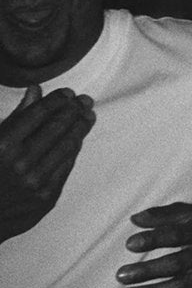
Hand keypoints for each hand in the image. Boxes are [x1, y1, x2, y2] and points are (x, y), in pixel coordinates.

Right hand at [0, 84, 95, 241]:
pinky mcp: (47, 197)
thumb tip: (36, 90)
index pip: (39, 114)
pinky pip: (66, 165)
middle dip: (75, 110)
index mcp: (2, 146)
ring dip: (81, 127)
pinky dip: (73, 149)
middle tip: (84, 100)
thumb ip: (15, 117)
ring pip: (68, 146)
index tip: (67, 92)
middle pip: (58, 127)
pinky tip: (77, 139)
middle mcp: (21, 163)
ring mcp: (36, 182)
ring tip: (87, 116)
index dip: (57, 100)